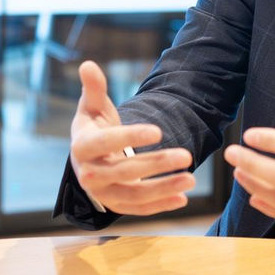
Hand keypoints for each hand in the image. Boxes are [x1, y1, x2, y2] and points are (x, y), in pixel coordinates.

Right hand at [69, 60, 195, 215]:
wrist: (88, 159)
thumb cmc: (94, 127)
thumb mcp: (92, 108)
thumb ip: (94, 88)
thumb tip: (87, 64)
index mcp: (82, 146)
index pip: (106, 142)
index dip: (131, 137)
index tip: (159, 131)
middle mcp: (88, 174)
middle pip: (125, 171)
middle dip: (157, 163)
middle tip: (187, 155)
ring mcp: (102, 193)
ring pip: (133, 195)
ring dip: (163, 189)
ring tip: (191, 179)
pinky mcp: (115, 206)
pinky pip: (138, 209)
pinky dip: (160, 206)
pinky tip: (182, 198)